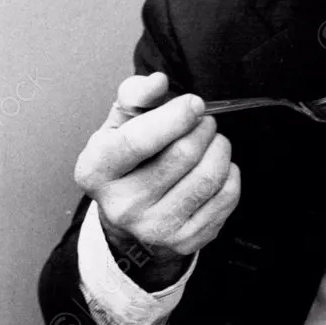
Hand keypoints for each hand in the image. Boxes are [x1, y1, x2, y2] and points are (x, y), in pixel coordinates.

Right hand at [75, 72, 240, 286]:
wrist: (130, 215)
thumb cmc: (128, 159)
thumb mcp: (119, 123)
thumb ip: (134, 95)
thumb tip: (157, 82)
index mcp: (96, 171)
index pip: (138, 141)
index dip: (174, 117)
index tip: (194, 104)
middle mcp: (121, 206)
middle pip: (183, 155)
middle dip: (203, 128)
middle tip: (204, 121)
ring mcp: (154, 229)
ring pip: (208, 177)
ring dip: (220, 148)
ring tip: (214, 140)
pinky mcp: (185, 241)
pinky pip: (226, 198)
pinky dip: (230, 174)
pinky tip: (218, 167)